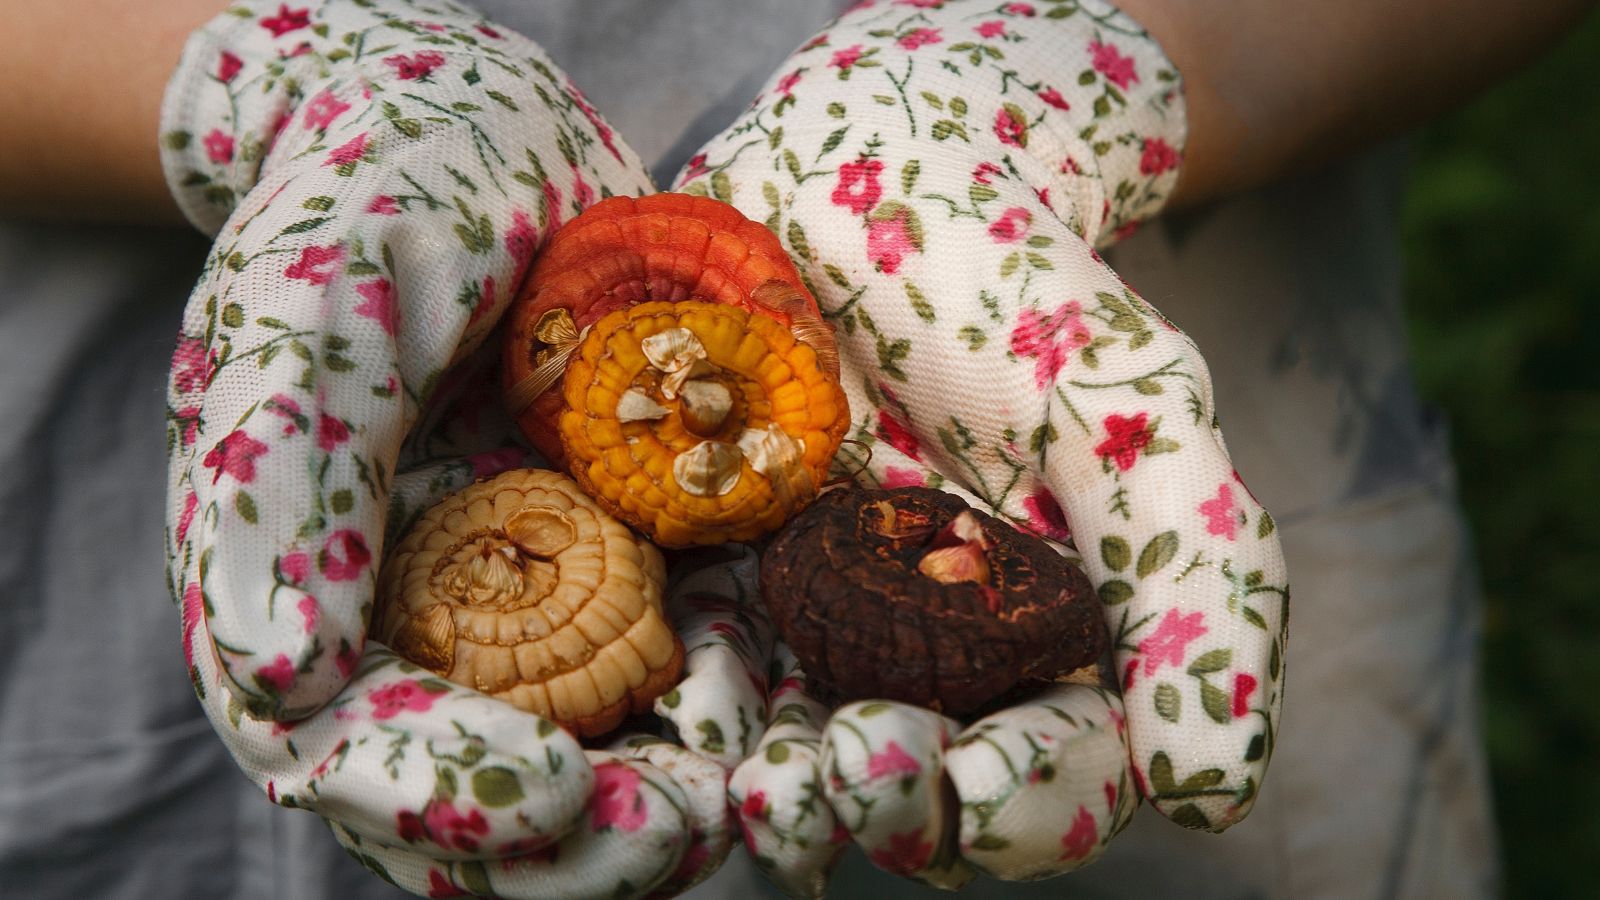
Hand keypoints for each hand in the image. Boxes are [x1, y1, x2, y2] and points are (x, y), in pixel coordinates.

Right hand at [161, 2, 729, 894]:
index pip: (353, 749)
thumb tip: (273, 685)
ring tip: (769, 788)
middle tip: (693, 832)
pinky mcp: (636, 568)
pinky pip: (688, 673)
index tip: (559, 798)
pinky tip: (804, 701)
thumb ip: (286, 484)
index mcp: (316, 586)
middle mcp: (427, 622)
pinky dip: (746, 709)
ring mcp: (539, 603)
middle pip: (487, 794)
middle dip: (586, 842)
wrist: (497, 133)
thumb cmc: (380, 194)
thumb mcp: (318, 308)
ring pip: (599, 759)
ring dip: (682, 800)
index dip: (442, 798)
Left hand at [678, 0, 1288, 888]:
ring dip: (754, 786)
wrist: (873, 175)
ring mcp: (805, 625)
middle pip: (903, 793)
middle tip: (811, 787)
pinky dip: (666, 704)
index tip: (966, 785)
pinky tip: (634, 708)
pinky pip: (680, 664)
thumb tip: (1214, 798)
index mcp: (1043, 646)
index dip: (1015, 808)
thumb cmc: (1019, 290)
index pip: (1050, 779)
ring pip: (783, 754)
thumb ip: (1193, 581)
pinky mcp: (702, 574)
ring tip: (723, 778)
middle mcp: (924, 660)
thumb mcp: (1135, 413)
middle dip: (862, 807)